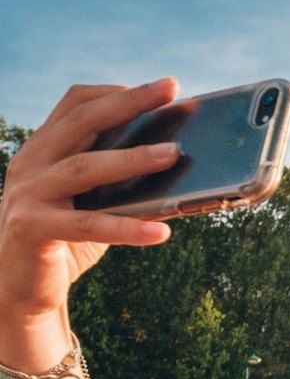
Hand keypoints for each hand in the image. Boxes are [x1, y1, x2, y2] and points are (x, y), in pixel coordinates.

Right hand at [0, 79, 181, 324]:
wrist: (19, 289)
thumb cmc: (65, 243)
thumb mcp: (95, 205)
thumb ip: (123, 186)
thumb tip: (181, 173)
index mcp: (45, 150)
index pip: (76, 104)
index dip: (116, 93)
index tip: (161, 89)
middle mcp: (31, 164)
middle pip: (82, 122)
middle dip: (129, 103)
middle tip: (170, 89)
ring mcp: (29, 194)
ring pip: (84, 168)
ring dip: (132, 158)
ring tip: (174, 153)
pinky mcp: (33, 228)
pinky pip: (88, 226)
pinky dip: (127, 228)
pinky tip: (162, 232)